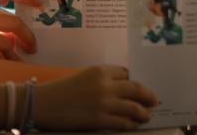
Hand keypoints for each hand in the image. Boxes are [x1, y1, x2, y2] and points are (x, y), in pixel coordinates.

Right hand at [36, 65, 158, 130]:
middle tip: (155, 100)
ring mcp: (104, 102)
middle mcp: (105, 84)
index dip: (134, 81)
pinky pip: (123, 122)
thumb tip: (120, 89)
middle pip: (135, 88)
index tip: (140, 87)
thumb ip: (101, 80)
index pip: (126, 73)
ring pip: (133, 107)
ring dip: (143, 112)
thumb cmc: (59, 90)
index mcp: (100, 70)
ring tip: (147, 115)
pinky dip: (132, 124)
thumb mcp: (82, 77)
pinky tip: (135, 125)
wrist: (41, 104)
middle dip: (148, 95)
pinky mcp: (99, 119)